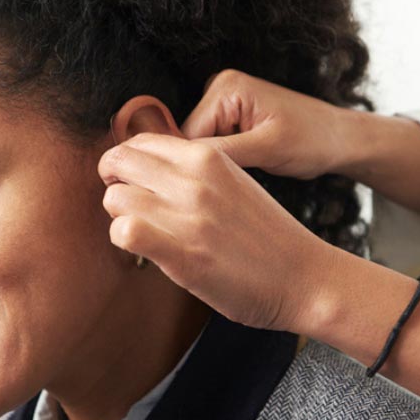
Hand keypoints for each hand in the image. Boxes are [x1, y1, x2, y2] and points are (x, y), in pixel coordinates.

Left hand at [98, 133, 337, 331]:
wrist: (305, 277)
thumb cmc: (269, 236)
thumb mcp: (235, 182)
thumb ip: (196, 171)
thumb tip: (150, 168)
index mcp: (208, 158)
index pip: (140, 142)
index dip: (127, 163)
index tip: (134, 183)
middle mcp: (195, 180)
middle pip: (118, 162)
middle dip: (114, 183)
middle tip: (129, 206)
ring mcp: (188, 216)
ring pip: (114, 198)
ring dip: (120, 217)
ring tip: (143, 232)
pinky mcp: (182, 254)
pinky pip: (124, 232)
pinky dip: (124, 241)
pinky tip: (144, 250)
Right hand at [183, 69, 419, 218]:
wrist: (340, 140)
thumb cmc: (313, 140)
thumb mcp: (267, 148)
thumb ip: (223, 153)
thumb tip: (182, 164)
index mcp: (226, 87)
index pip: (186, 133)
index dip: (192, 166)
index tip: (205, 191)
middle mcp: (219, 88)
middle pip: (188, 140)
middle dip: (203, 166)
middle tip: (228, 186)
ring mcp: (224, 104)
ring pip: (197, 148)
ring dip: (213, 167)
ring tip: (239, 179)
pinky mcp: (231, 119)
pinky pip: (211, 147)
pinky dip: (222, 165)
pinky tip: (239, 175)